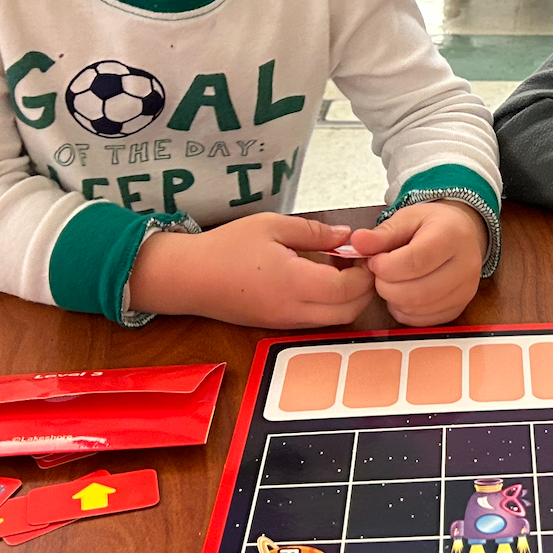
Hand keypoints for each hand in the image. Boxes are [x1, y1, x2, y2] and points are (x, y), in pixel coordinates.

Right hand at [126, 214, 375, 327]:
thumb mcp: (271, 226)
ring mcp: (286, 323)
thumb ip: (313, 231)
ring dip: (348, 299)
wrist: (188, 278)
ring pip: (335, 320)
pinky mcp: (278, 327)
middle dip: (363, 289)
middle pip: (350, 312)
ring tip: (338, 268)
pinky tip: (319, 280)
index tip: (364, 250)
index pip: (349, 289)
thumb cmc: (227, 246)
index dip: (364, 271)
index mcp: (295, 283)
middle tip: (358, 261)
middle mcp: (294, 311)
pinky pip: (316, 322)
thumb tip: (346, 236)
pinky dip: (330, 305)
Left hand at [352, 200, 487, 326]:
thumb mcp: (407, 218)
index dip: (386, 266)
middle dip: (386, 286)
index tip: (374, 261)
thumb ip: (382, 234)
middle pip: (417, 291)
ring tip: (391, 281)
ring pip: (418, 309)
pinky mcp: (458, 308)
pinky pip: (423, 321)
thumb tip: (358, 242)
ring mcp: (465, 291)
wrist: (462, 235)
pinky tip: (403, 294)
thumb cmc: (432, 225)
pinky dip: (404, 311)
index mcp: (452, 236)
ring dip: (394, 299)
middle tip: (379, 273)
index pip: (416, 261)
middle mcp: (465, 266)